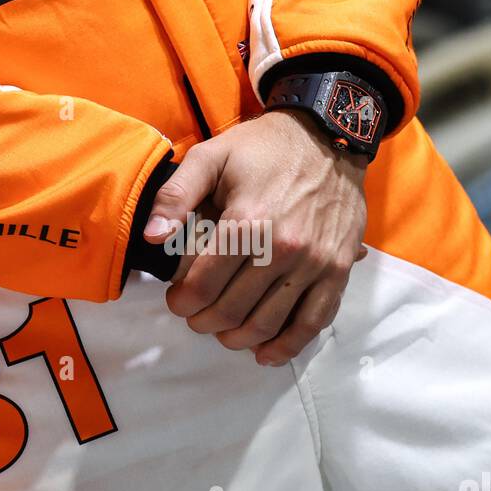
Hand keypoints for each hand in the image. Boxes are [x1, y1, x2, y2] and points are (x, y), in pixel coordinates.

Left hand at [142, 110, 367, 365]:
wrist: (329, 136)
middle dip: (204, 321)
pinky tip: (266, 353)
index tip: (176, 300)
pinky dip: (287, 345)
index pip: (203, 285)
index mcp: (247, 222)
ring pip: (268, 323)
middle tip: (196, 316)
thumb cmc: (264, 147)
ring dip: (238, 338)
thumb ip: (176, 195)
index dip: (181, 302)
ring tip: (224, 332)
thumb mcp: (212, 155)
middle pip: (232, 310)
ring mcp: (314, 263)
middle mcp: (283, 248)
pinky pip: (313, 321)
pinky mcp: (337, 270)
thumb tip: (152, 236)